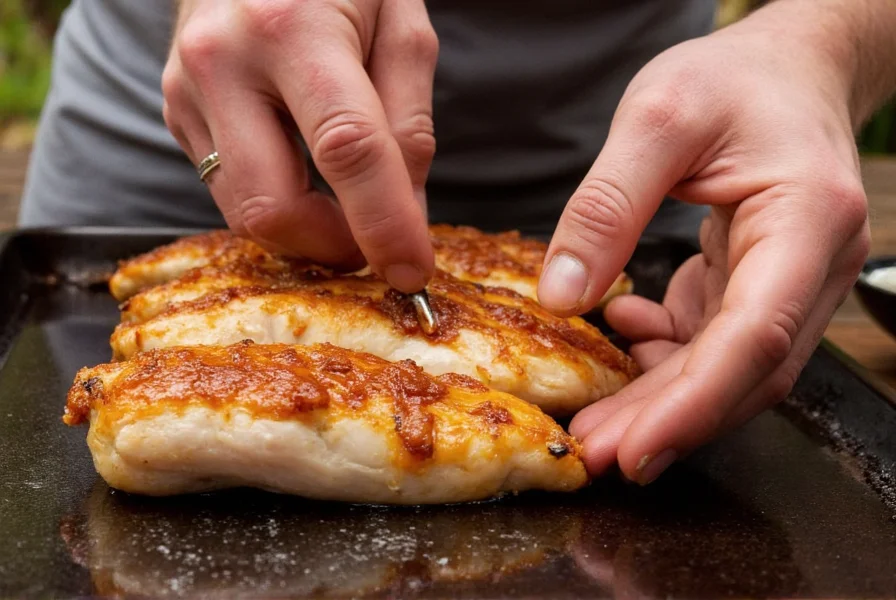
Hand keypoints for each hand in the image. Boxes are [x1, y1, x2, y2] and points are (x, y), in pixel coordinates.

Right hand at [162, 0, 437, 291]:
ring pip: (244, 213)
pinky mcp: (176, 114)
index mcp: (292, 26)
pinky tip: (304, 173)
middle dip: (333, 247)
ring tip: (345, 206)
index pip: (347, 150)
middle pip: (274, 206)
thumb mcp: (400, 27)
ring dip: (306, 232)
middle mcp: (223, 61)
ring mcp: (186, 91)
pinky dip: (278, 202)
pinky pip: (229, 191)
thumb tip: (406, 218)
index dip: (386, 224)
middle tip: (375, 243)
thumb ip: (408, 124)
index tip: (414, 273)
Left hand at [538, 19, 869, 482]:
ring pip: (728, 367)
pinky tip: (621, 334)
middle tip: (595, 455)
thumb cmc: (737, 79)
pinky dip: (665, 353)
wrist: (787, 68)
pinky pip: (713, 338)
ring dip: (661, 400)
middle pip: (743, 372)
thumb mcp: (658, 118)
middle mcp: (811, 266)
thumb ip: (607, 205)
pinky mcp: (758, 283)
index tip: (634, 450)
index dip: (693, 405)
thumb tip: (564, 296)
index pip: (755, 338)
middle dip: (667, 422)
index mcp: (806, 222)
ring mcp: (789, 281)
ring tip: (595, 421)